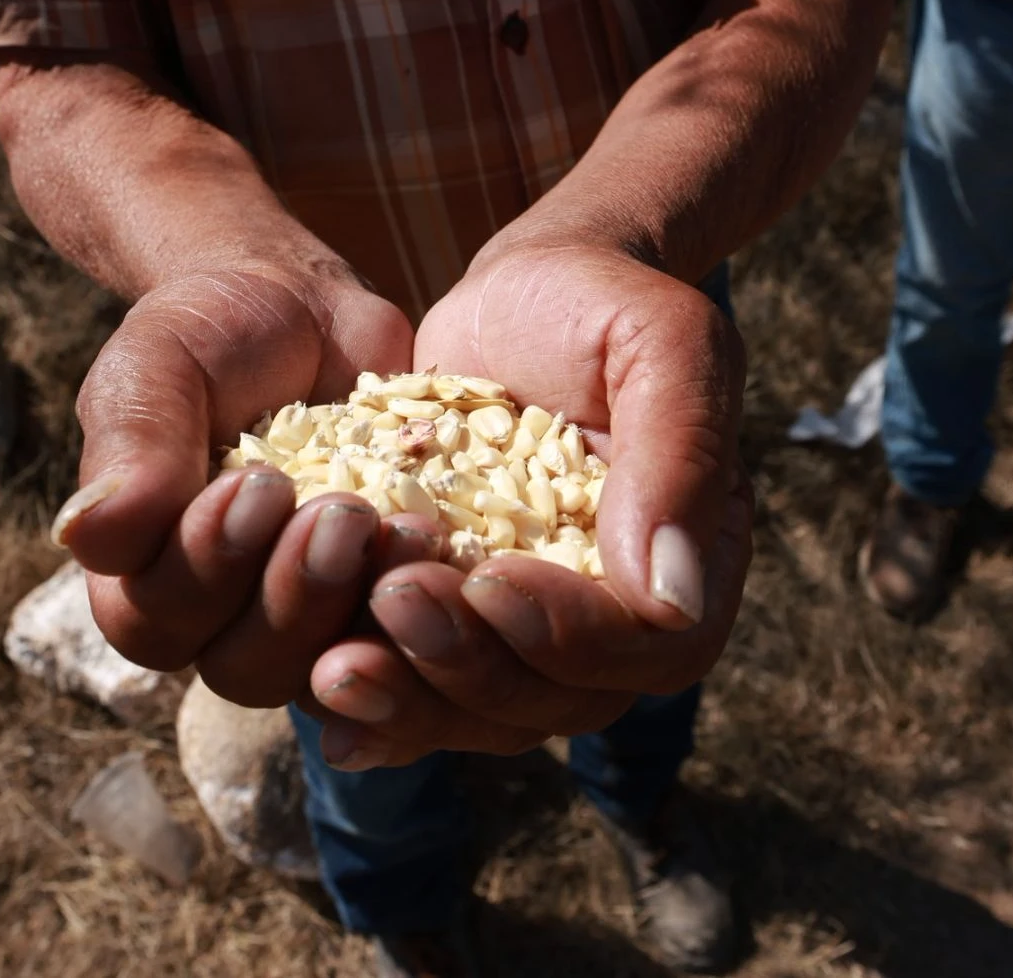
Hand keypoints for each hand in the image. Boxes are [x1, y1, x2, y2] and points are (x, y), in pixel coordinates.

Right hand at [50, 265, 422, 707]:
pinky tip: (444, 540)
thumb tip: (81, 535)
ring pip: (326, 670)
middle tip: (342, 513)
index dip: (204, 571)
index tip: (258, 482)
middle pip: (244, 666)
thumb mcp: (158, 365)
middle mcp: (219, 615)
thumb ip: (130, 444)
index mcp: (143, 572)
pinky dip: (422, 602)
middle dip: (295, 596)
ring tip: (408, 527)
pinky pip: (400, 640)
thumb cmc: (208, 333)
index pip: (155, 622)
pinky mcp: (376, 596)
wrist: (303, 306)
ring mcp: (306, 614)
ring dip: (362, 607)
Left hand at [300, 242, 753, 768]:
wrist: (523, 295)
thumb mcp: (659, 343)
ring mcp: (532, 632)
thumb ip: (678, 455)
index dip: (565, 634)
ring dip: (410, 698)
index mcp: (686, 565)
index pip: (643, 646)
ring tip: (333, 664)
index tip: (488, 579)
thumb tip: (673, 598)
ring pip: (482, 713)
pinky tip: (325, 714)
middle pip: (554, 699)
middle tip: (392, 598)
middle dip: (468, 664)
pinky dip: (380, 716)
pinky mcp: (460, 623)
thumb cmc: (602, 306)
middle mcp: (616, 621)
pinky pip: (427, 696)